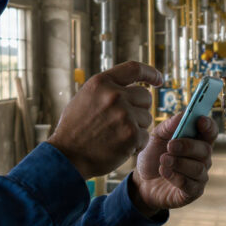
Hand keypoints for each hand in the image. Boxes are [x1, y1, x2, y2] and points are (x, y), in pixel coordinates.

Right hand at [48, 61, 162, 179]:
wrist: (67, 156)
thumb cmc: (74, 130)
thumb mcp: (85, 99)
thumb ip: (107, 90)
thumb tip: (131, 88)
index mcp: (101, 83)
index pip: (134, 69)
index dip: (150, 73)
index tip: (158, 80)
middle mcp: (114, 95)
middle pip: (145, 96)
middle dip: (139, 109)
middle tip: (124, 122)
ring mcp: (124, 114)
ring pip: (147, 118)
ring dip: (137, 128)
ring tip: (116, 136)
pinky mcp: (131, 134)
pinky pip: (145, 136)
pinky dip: (136, 144)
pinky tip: (119, 148)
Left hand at [130, 113, 216, 215]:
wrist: (142, 181)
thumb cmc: (153, 156)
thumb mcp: (155, 137)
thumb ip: (168, 126)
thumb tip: (182, 115)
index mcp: (196, 140)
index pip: (211, 131)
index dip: (209, 126)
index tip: (200, 121)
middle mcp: (202, 158)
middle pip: (206, 149)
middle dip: (188, 146)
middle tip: (170, 146)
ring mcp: (200, 175)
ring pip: (198, 168)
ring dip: (179, 163)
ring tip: (163, 160)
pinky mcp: (193, 191)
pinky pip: (191, 185)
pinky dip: (176, 177)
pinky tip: (164, 172)